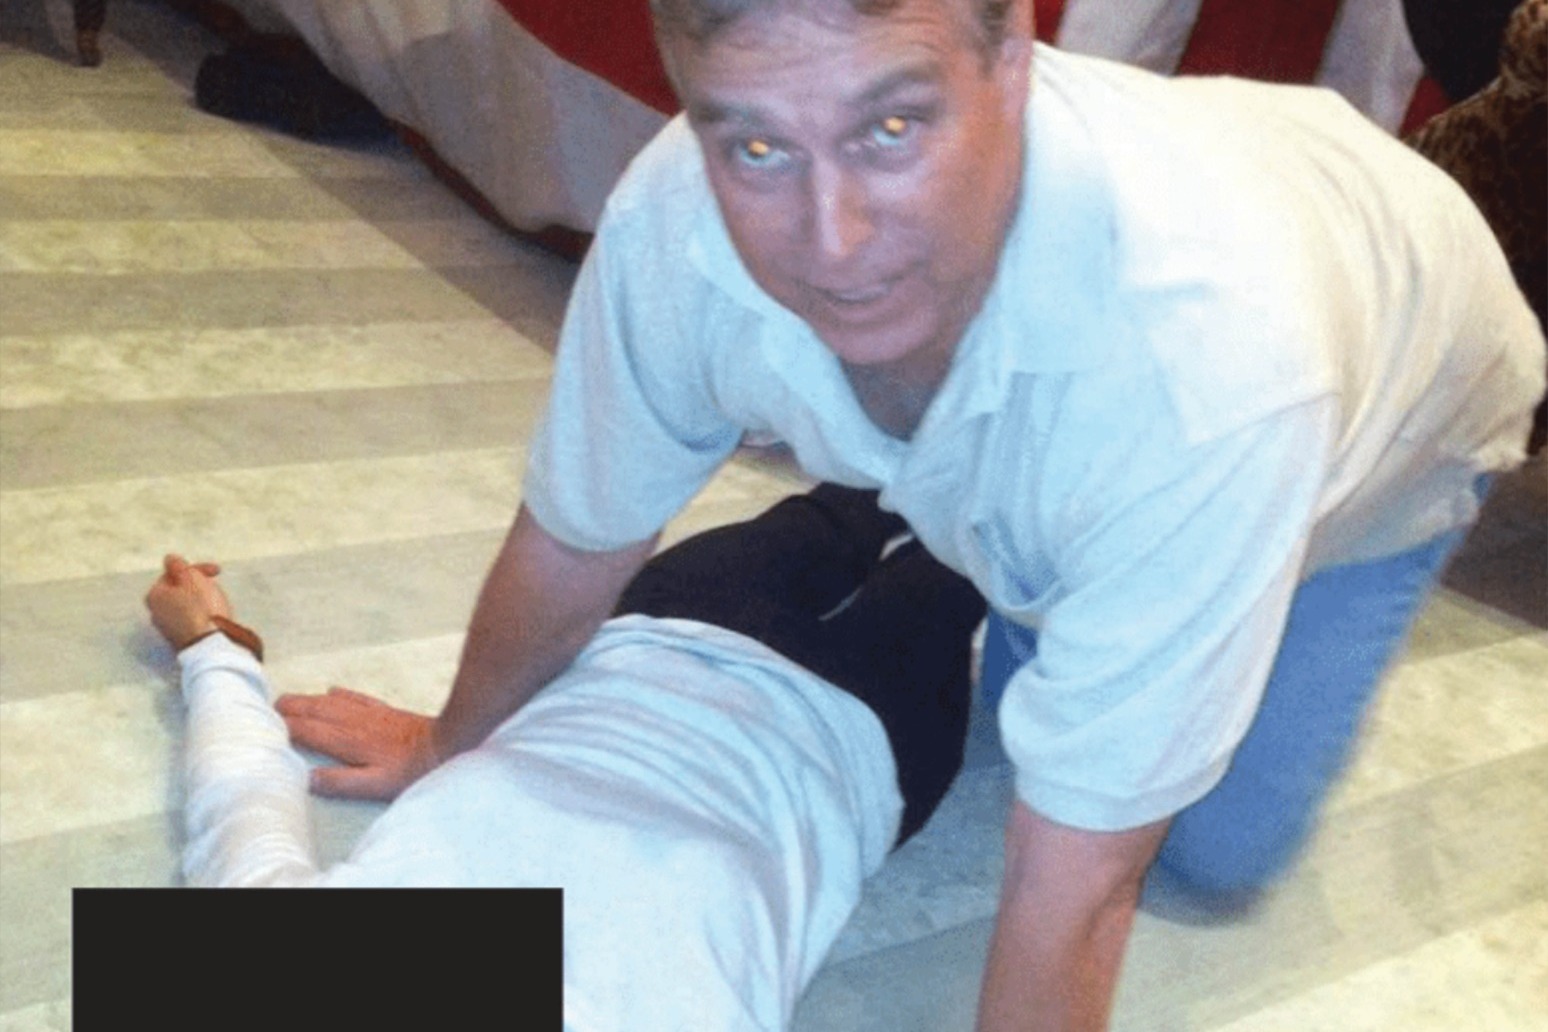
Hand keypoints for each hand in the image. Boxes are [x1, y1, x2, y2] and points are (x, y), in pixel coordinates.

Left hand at [144, 554, 229, 649]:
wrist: (210, 644)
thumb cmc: (201, 607)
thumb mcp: (191, 578)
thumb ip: (179, 565)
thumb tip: (169, 558)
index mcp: (154, 595)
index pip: (173, 573)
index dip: (195, 568)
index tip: (217, 571)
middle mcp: (155, 612)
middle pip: (178, 590)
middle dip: (198, 584)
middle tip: (215, 585)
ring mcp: (167, 629)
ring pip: (185, 605)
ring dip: (200, 599)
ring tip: (217, 601)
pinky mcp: (181, 640)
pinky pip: (191, 620)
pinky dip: (201, 614)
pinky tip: (214, 616)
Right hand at [275, 686, 440, 799]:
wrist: (447, 744)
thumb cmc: (412, 770)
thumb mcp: (376, 785)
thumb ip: (341, 782)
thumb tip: (308, 778)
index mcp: (348, 741)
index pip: (308, 730)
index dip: (285, 727)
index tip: (263, 725)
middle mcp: (354, 722)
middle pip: (315, 710)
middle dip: (291, 708)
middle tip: (268, 708)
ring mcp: (370, 714)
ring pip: (331, 702)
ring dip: (308, 700)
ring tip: (289, 700)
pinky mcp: (385, 711)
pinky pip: (355, 697)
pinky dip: (339, 694)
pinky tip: (332, 691)